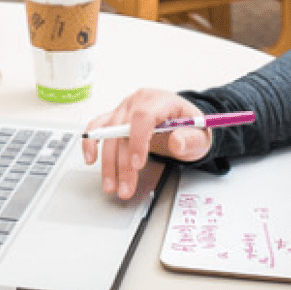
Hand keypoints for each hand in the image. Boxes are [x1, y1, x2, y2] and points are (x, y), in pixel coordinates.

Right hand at [82, 88, 212, 200]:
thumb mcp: (200, 136)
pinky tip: (90, 159)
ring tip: (112, 186)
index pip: (143, 116)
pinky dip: (91, 142)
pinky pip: (97, 126)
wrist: (182, 123)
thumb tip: (176, 141)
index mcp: (161, 101)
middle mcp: (138, 101)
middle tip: (125, 188)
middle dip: (123, 164)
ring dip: (108, 163)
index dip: (137, 140)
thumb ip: (191, 139)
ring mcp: (124, 108)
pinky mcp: (115, 117)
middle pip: (124, 130)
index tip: (137, 165)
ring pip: (109, 134)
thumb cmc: (190, 128)